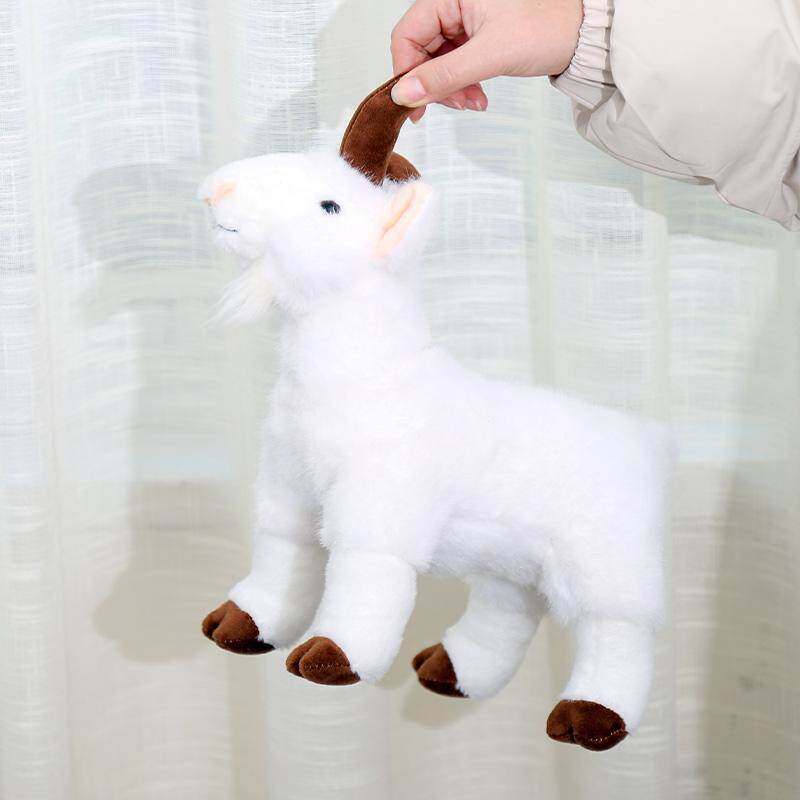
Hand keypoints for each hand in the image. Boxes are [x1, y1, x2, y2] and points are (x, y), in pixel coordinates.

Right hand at [391, 0, 582, 121]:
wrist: (581, 36)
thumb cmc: (545, 29)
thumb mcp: (489, 55)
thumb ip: (443, 76)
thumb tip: (403, 95)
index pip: (408, 34)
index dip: (407, 72)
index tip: (413, 103)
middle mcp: (454, 4)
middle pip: (421, 51)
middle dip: (435, 84)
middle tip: (455, 105)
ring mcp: (465, 21)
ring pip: (438, 63)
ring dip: (450, 90)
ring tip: (473, 103)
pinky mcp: (476, 38)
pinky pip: (455, 66)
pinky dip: (462, 86)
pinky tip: (478, 97)